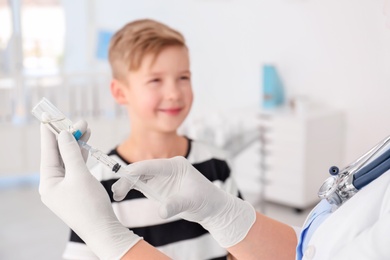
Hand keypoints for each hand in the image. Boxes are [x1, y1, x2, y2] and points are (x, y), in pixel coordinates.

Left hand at [39, 121, 140, 259]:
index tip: (49, 116)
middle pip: (59, 154)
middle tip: (80, 122)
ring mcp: (65, 187)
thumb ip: (71, 153)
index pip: (48, 151)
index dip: (50, 132)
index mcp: (48, 182)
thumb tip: (64, 134)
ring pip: (69, 160)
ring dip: (76, 145)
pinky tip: (85, 146)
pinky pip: (76, 168)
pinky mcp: (76, 189)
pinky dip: (81, 156)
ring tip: (85, 129)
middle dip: (69, 137)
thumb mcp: (79, 175)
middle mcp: (54, 184)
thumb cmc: (89, 204)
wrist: (103, 229)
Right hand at [112, 156, 255, 247]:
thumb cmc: (205, 199)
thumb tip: (161, 212)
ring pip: (139, 177)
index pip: (152, 165)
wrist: (211, 207)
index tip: (124, 176)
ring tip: (116, 194)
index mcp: (175, 165)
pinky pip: (141, 185)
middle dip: (128, 179)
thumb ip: (176, 205)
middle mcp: (166, 168)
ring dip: (127, 184)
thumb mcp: (191, 201)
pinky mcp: (158, 186)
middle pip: (142, 170)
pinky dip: (130, 188)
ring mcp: (161, 177)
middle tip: (117, 192)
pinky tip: (121, 194)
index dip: (137, 170)